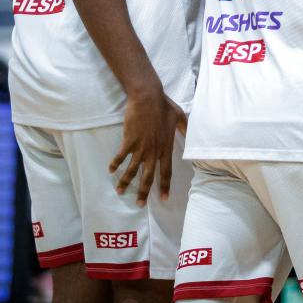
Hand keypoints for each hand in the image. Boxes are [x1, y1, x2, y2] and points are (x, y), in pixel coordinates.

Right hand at [109, 88, 186, 206]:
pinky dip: (115, 165)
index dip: (165, 186)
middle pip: (148, 177)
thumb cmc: (165, 106)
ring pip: (132, 170)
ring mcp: (140, 148)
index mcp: (166, 148)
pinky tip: (111, 171)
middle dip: (143, 192)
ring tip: (120, 192)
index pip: (166, 172)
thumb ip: (185, 129)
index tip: (164, 198)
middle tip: (139, 204)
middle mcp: (153, 152)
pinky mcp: (129, 141)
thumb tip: (191, 135)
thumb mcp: (180, 117)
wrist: (148, 98)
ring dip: (125, 182)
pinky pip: (120, 157)